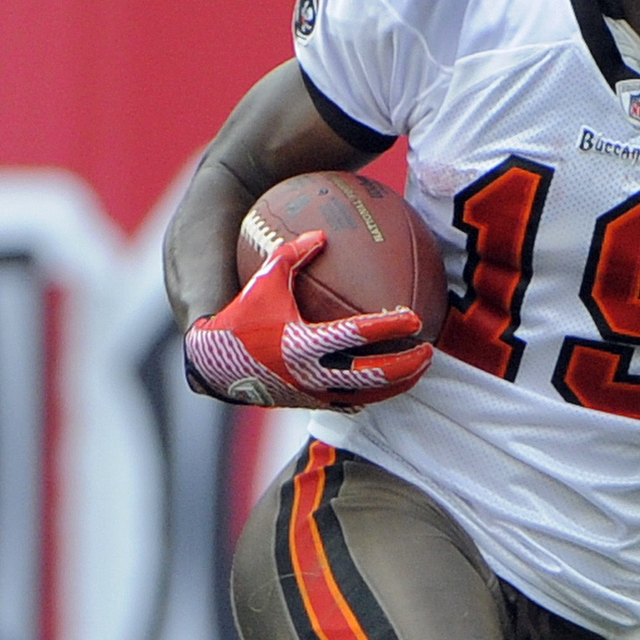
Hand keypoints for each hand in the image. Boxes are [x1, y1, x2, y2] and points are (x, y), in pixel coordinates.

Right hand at [182, 229, 430, 409]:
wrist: (210, 361)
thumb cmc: (238, 314)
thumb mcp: (263, 278)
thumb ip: (293, 253)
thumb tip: (323, 235)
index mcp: (301, 342)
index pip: (356, 335)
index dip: (389, 327)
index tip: (414, 318)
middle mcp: (309, 373)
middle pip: (371, 376)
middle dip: (405, 367)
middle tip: (429, 351)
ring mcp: (310, 393)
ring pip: (364, 396)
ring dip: (395, 386)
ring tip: (418, 372)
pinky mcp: (305, 403)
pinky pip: (346, 401)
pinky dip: (370, 394)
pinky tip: (386, 385)